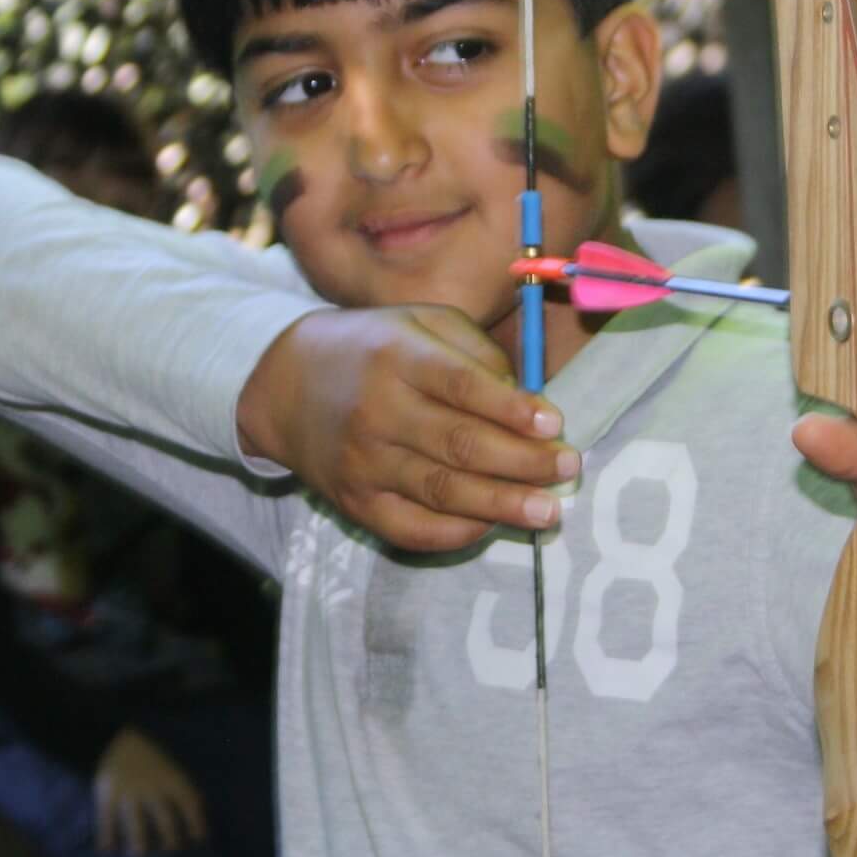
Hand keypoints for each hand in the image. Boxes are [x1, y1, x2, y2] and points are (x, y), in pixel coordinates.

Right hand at [93, 727, 206, 856]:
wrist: (115, 736)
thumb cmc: (147, 755)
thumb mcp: (169, 765)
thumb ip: (181, 785)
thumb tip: (200, 804)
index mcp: (170, 777)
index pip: (188, 801)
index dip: (196, 820)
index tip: (200, 837)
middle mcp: (152, 787)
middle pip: (164, 816)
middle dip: (170, 835)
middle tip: (172, 849)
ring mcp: (129, 792)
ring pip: (136, 821)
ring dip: (138, 840)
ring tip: (140, 854)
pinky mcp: (108, 795)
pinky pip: (107, 818)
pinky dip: (107, 834)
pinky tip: (108, 848)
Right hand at [237, 304, 578, 551]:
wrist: (288, 382)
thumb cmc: (377, 347)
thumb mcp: (423, 323)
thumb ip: (477, 354)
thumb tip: (532, 405)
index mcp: (398, 357)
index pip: (461, 386)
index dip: (511, 408)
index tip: (555, 424)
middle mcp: (378, 411)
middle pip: (459, 445)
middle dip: (523, 463)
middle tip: (569, 470)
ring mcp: (363, 463)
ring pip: (441, 492)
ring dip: (501, 505)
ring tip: (547, 513)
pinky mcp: (354, 503)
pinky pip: (410, 529)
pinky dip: (455, 533)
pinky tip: (492, 526)